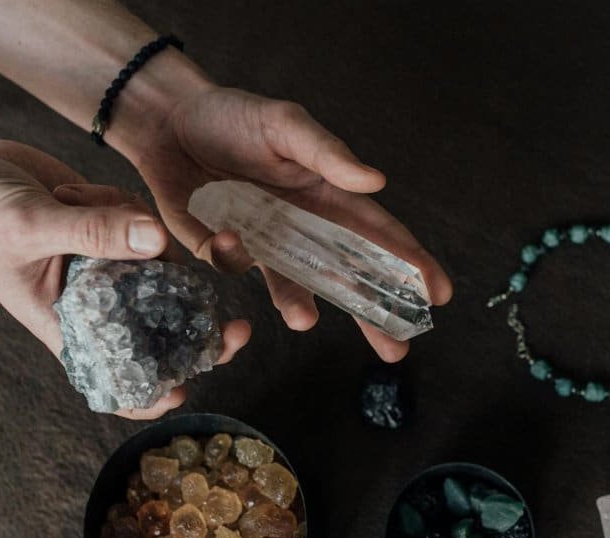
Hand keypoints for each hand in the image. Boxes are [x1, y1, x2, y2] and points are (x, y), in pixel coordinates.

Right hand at [0, 139, 250, 417]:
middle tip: (241, 330)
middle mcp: (95, 302)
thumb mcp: (30, 224)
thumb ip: (95, 233)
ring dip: (142, 239)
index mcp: (68, 323)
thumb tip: (159, 242)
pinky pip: (146, 228)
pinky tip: (78, 190)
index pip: (115, 378)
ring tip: (77, 202)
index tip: (188, 390)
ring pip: (161, 270)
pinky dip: (126, 208)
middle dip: (201, 334)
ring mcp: (108, 267)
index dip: (152, 394)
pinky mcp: (113, 232)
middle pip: (161, 332)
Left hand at [129, 86, 453, 361]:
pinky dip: (231, 257)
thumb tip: (375, 181)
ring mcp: (263, 244)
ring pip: (291, 286)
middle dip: (371, 313)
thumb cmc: (236, 116)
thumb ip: (328, 153)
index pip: (378, 235)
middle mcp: (302, 228)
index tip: (437, 293)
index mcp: (328, 196)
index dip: (410, 263)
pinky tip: (229, 237)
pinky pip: (231, 266)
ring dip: (300, 304)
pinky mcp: (220, 249)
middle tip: (396, 349)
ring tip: (304, 320)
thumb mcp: (285, 124)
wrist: (171, 120)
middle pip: (345, 276)